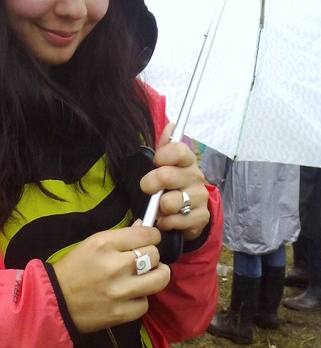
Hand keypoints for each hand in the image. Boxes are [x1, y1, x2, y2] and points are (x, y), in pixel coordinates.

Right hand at [53, 226, 169, 332]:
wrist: (57, 300)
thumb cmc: (75, 267)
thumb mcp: (93, 243)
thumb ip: (121, 236)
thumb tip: (144, 226)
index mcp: (106, 243)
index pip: (147, 234)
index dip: (153, 235)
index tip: (150, 239)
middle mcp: (116, 265)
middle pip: (155, 255)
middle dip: (153, 255)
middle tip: (145, 259)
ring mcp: (120, 291)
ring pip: (159, 279)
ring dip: (156, 275)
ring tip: (149, 275)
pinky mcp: (122, 313)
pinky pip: (146, 303)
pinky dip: (141, 298)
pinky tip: (131, 295)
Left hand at [140, 122, 209, 241]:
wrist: (191, 213)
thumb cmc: (174, 183)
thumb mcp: (168, 164)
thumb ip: (166, 146)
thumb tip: (171, 125)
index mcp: (187, 160)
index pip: (178, 150)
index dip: (163, 155)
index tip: (156, 162)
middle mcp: (196, 177)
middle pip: (166, 176)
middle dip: (150, 183)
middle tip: (148, 188)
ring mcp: (200, 198)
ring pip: (170, 202)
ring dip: (159, 207)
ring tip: (160, 207)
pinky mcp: (200, 218)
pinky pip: (175, 221)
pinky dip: (165, 222)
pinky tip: (167, 219)